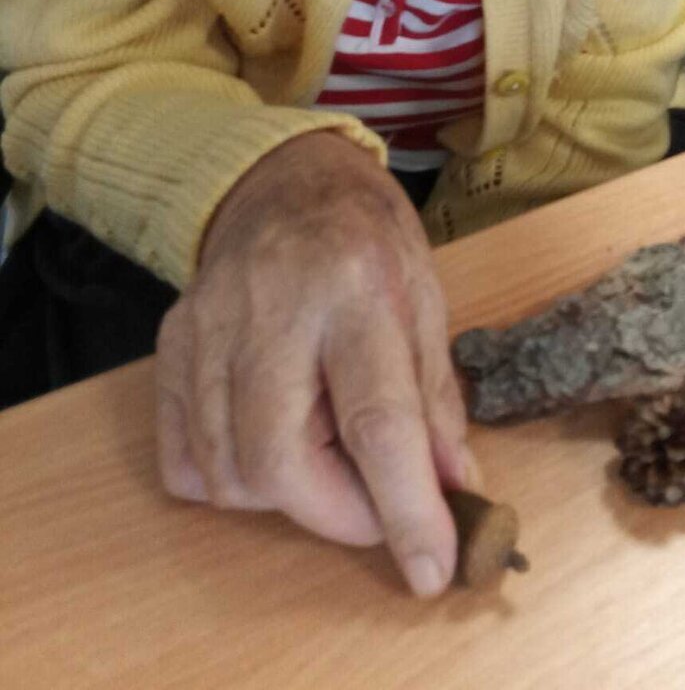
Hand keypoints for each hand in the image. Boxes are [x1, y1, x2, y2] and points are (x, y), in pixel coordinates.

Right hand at [155, 132, 475, 597]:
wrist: (286, 177)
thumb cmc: (368, 236)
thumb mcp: (427, 297)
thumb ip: (435, 399)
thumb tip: (452, 490)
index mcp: (357, 287)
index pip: (379, 421)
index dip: (406, 507)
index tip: (431, 566)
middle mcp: (273, 307)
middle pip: (280, 460)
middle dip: (336, 514)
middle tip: (376, 507)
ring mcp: (209, 325)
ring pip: (227, 471)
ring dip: (289, 496)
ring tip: (328, 450)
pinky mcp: (171, 342)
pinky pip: (185, 459)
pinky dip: (231, 477)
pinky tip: (272, 437)